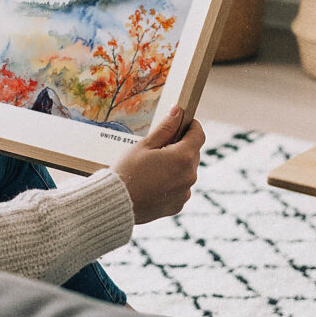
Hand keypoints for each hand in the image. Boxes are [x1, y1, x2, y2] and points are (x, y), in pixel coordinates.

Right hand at [110, 106, 204, 223]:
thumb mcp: (145, 145)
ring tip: (152, 167)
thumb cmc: (128, 170)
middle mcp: (189, 176)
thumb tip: (178, 111)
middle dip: (180, 146)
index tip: (183, 122)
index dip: (192, 126)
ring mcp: (185, 193)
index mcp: (183, 157)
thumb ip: (165, 128)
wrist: (117, 203)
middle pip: (192, 153)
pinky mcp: (178, 205)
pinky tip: (152, 182)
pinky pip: (180, 188)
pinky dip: (171, 182)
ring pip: (186, 171)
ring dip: (176, 165)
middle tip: (159, 145)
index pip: (198, 135)